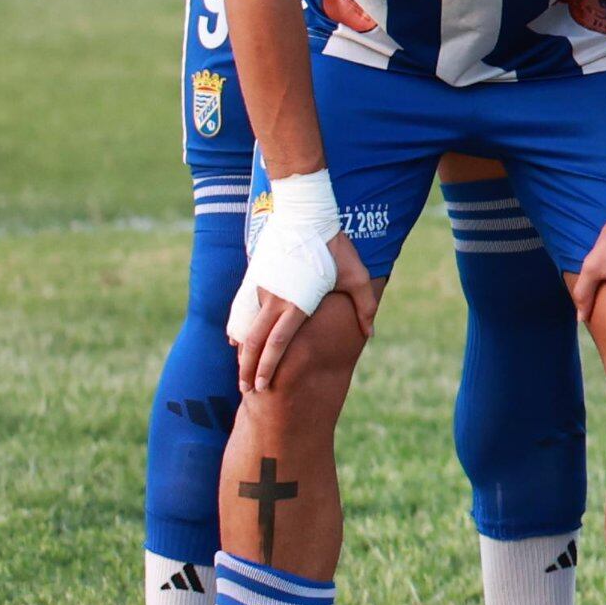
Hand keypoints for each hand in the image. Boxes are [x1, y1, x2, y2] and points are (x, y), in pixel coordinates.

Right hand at [231, 229, 374, 392]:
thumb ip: (364, 305)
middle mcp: (275, 299)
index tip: (263, 385)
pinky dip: (237, 329)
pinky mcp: (253, 279)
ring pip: (245, 328)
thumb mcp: (356, 275)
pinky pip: (241, 311)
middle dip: (248, 369)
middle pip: (255, 342)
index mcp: (298, 301)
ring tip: (241, 372)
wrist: (304, 214)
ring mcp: (260, 289)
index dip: (269, 366)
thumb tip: (370, 333)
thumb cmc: (334, 246)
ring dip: (242, 352)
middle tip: (246, 390)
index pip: (279, 343)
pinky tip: (235, 343)